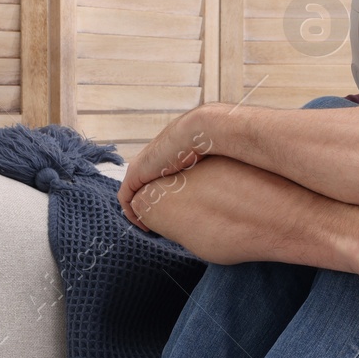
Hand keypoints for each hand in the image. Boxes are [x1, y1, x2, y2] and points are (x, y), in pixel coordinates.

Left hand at [118, 103, 223, 231]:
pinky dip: (130, 212)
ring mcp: (141, 165)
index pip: (156, 177)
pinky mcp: (136, 173)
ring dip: (137, 211)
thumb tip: (233, 180)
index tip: (169, 213)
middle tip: (155, 224)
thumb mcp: (211, 159)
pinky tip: (141, 224)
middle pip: (141, 186)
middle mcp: (151, 159)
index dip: (161, 196)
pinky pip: (125, 197)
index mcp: (166, 155)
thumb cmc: (212, 143)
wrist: (200, 130)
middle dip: (146, 205)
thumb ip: (213, 169)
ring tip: (147, 227)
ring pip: (131, 193)